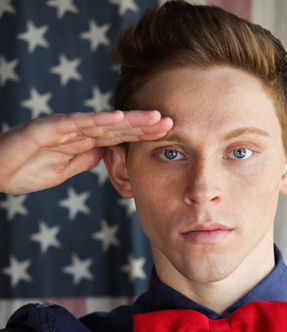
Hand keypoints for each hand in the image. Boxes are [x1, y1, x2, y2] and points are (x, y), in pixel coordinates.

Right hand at [0, 110, 171, 194]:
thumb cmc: (24, 169)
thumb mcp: (64, 170)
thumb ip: (86, 159)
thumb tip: (109, 153)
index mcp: (81, 141)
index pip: (118, 136)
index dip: (142, 134)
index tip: (169, 133)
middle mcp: (75, 130)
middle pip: (116, 126)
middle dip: (144, 124)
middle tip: (172, 121)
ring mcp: (62, 128)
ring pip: (101, 121)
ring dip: (129, 119)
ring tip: (154, 117)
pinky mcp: (46, 129)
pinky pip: (75, 124)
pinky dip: (97, 120)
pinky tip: (117, 119)